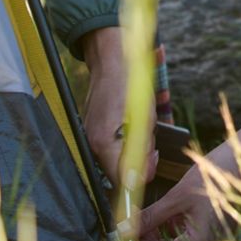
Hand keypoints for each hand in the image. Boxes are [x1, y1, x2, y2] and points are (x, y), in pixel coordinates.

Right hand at [82, 27, 158, 186]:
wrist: (111, 59)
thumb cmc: (131, 84)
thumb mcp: (145, 118)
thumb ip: (141, 150)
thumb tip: (139, 179)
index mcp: (105, 143)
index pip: (119, 180)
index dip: (138, 177)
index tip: (151, 163)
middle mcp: (92, 143)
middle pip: (116, 171)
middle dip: (137, 161)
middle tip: (152, 144)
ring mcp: (88, 136)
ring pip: (113, 158)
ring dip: (130, 150)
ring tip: (143, 129)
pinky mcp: (90, 128)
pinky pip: (108, 145)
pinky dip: (121, 141)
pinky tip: (130, 126)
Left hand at [137, 121, 240, 240]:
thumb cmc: (213, 176)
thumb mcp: (178, 195)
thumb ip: (152, 215)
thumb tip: (126, 228)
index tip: (126, 236)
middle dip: (150, 238)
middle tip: (132, 223)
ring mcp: (206, 230)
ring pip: (176, 238)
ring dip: (159, 229)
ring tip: (146, 213)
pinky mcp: (207, 220)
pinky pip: (185, 227)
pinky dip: (172, 221)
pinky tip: (164, 209)